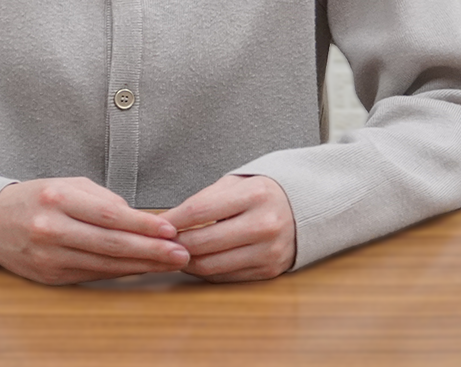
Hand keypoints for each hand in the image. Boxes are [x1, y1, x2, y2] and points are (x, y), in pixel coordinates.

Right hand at [0, 177, 189, 284]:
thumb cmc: (37, 198)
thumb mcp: (68, 184)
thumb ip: (103, 199)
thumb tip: (138, 218)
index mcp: (58, 198)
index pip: (110, 215)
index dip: (144, 225)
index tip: (170, 230)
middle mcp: (52, 228)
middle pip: (111, 243)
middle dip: (151, 250)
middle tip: (180, 253)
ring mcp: (50, 255)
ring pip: (105, 264)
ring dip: (141, 265)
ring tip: (168, 263)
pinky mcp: (50, 276)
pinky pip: (93, 274)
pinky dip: (120, 272)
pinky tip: (140, 269)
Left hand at [158, 174, 295, 282]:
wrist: (305, 209)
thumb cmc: (261, 193)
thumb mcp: (235, 184)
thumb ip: (203, 200)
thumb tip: (166, 223)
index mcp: (254, 195)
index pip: (198, 211)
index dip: (171, 221)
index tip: (156, 225)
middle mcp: (264, 224)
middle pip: (202, 242)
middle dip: (174, 244)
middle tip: (161, 242)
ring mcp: (268, 250)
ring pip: (210, 265)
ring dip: (186, 261)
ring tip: (175, 253)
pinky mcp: (269, 270)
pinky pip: (225, 276)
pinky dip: (205, 271)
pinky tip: (196, 261)